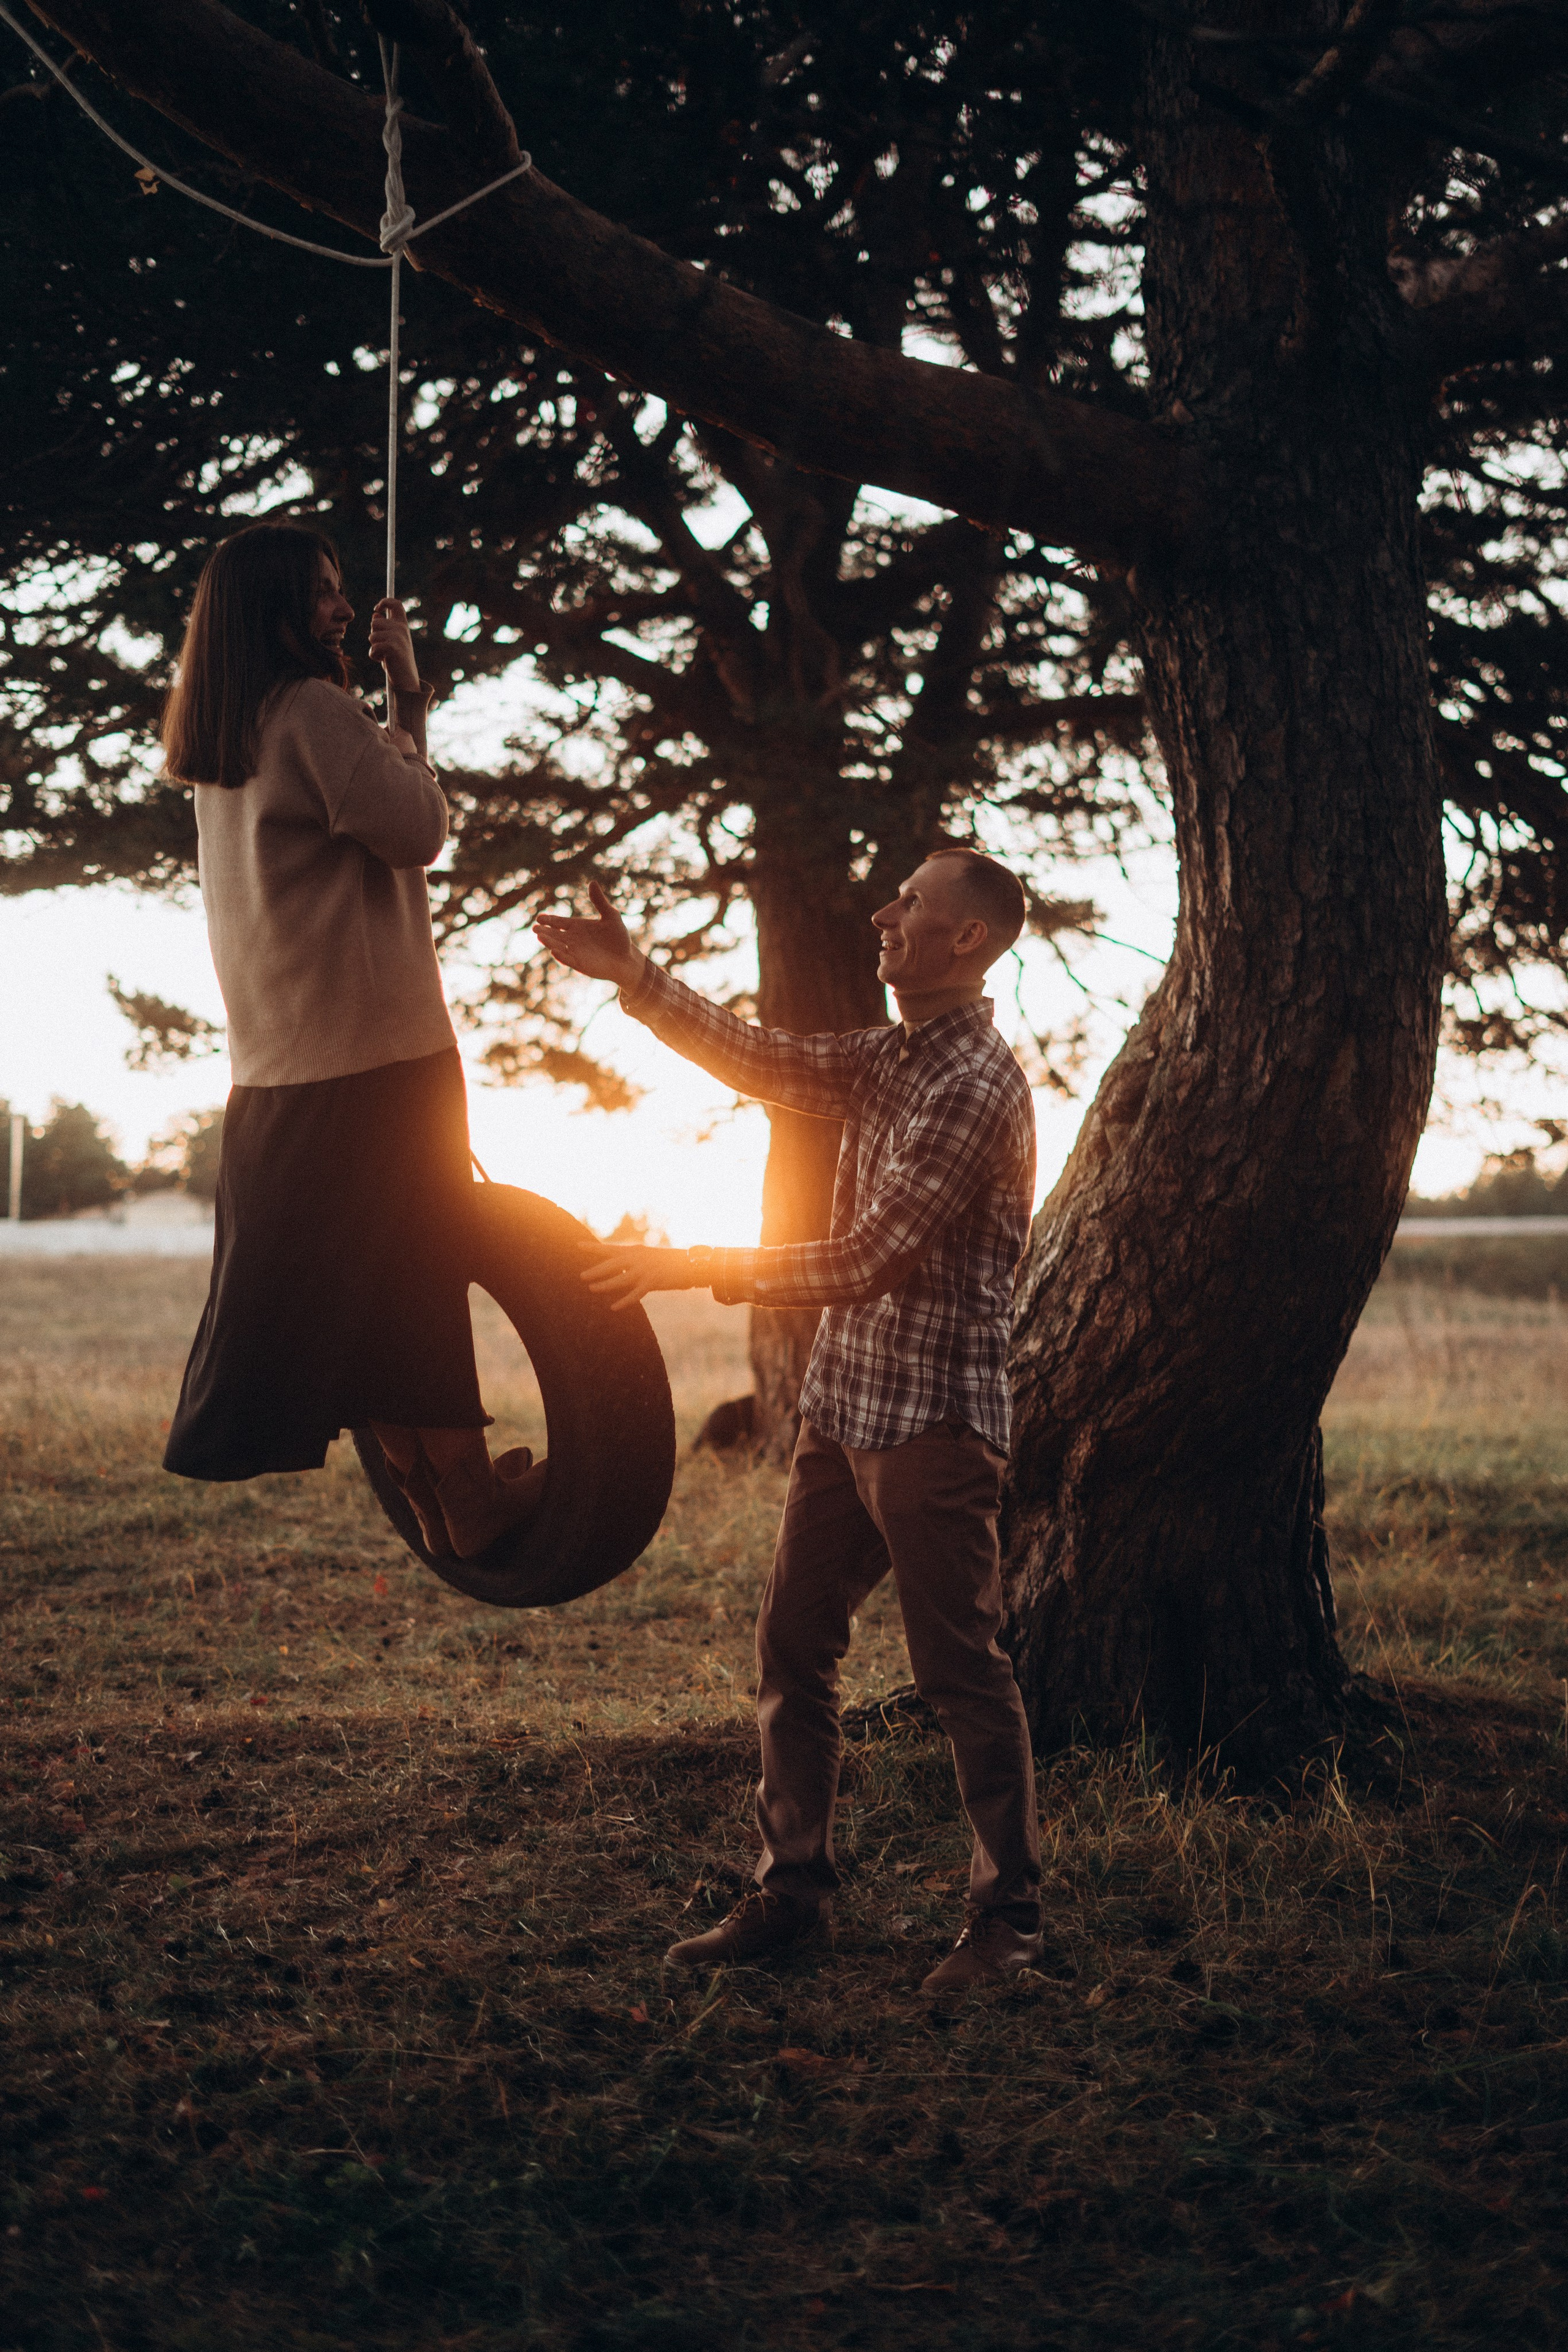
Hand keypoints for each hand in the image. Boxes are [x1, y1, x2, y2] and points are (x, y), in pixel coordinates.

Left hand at [368, 597, 419, 692]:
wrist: (407, 680)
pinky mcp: (392, 647)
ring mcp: (397, 637)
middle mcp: (401, 629)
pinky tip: (384, 661)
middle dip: (374, 635)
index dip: (384, 602)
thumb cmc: (397, 661)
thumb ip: (383, 627)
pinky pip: (373, 648)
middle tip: (383, 648)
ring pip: (372, 636)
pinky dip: (374, 656)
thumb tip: (375, 614)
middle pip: (375, 622)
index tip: (377, 608)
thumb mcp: (390, 641)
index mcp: (403, 626)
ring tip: (384, 656)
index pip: (395, 604)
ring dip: (374, 647)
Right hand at [534, 880, 644, 992]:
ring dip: (549, 942)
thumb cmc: (619, 937)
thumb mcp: (611, 916)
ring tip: (540, 937)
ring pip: (558, 947)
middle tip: (535, 928)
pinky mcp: (581, 964)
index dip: (549, 920)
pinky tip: (554, 951)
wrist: (627, 958)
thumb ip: (600, 901)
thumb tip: (592, 882)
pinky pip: (568, 960)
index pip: (558, 922)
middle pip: (554, 935)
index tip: (539, 917)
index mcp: (577, 927)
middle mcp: (573, 940)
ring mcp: (576, 953)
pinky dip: (561, 956)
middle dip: (544, 931)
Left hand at [579, 1241, 697, 1310]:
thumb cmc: (665, 1261)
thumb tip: (614, 1272)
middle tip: (581, 1276)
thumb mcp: (646, 1257)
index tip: (577, 1245)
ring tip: (592, 1289)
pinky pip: (635, 1294)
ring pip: (621, 1279)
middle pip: (612, 1264)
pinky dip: (624, 1301)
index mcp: (634, 1251)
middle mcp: (637, 1259)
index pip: (610, 1249)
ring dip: (605, 1285)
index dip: (593, 1247)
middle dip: (596, 1270)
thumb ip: (631, 1263)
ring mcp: (645, 1270)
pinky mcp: (652, 1282)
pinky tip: (613, 1307)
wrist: (688, 1263)